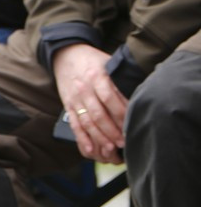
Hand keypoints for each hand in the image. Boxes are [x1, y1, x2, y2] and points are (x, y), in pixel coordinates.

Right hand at [52, 44, 127, 163]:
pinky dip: (82, 139)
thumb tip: (140, 97)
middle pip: (98, 114)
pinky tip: (91, 149)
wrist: (66, 56)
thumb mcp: (109, 63)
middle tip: (124, 143)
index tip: (131, 125)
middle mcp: (84, 89)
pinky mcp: (68, 107)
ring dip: (99, 138)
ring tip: (111, 149)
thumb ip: (121, 80)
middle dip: (111, 131)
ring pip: (87, 123)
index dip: (121, 114)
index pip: (110, 98)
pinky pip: (75, 126)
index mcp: (97, 76)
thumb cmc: (93, 61)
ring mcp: (75, 100)